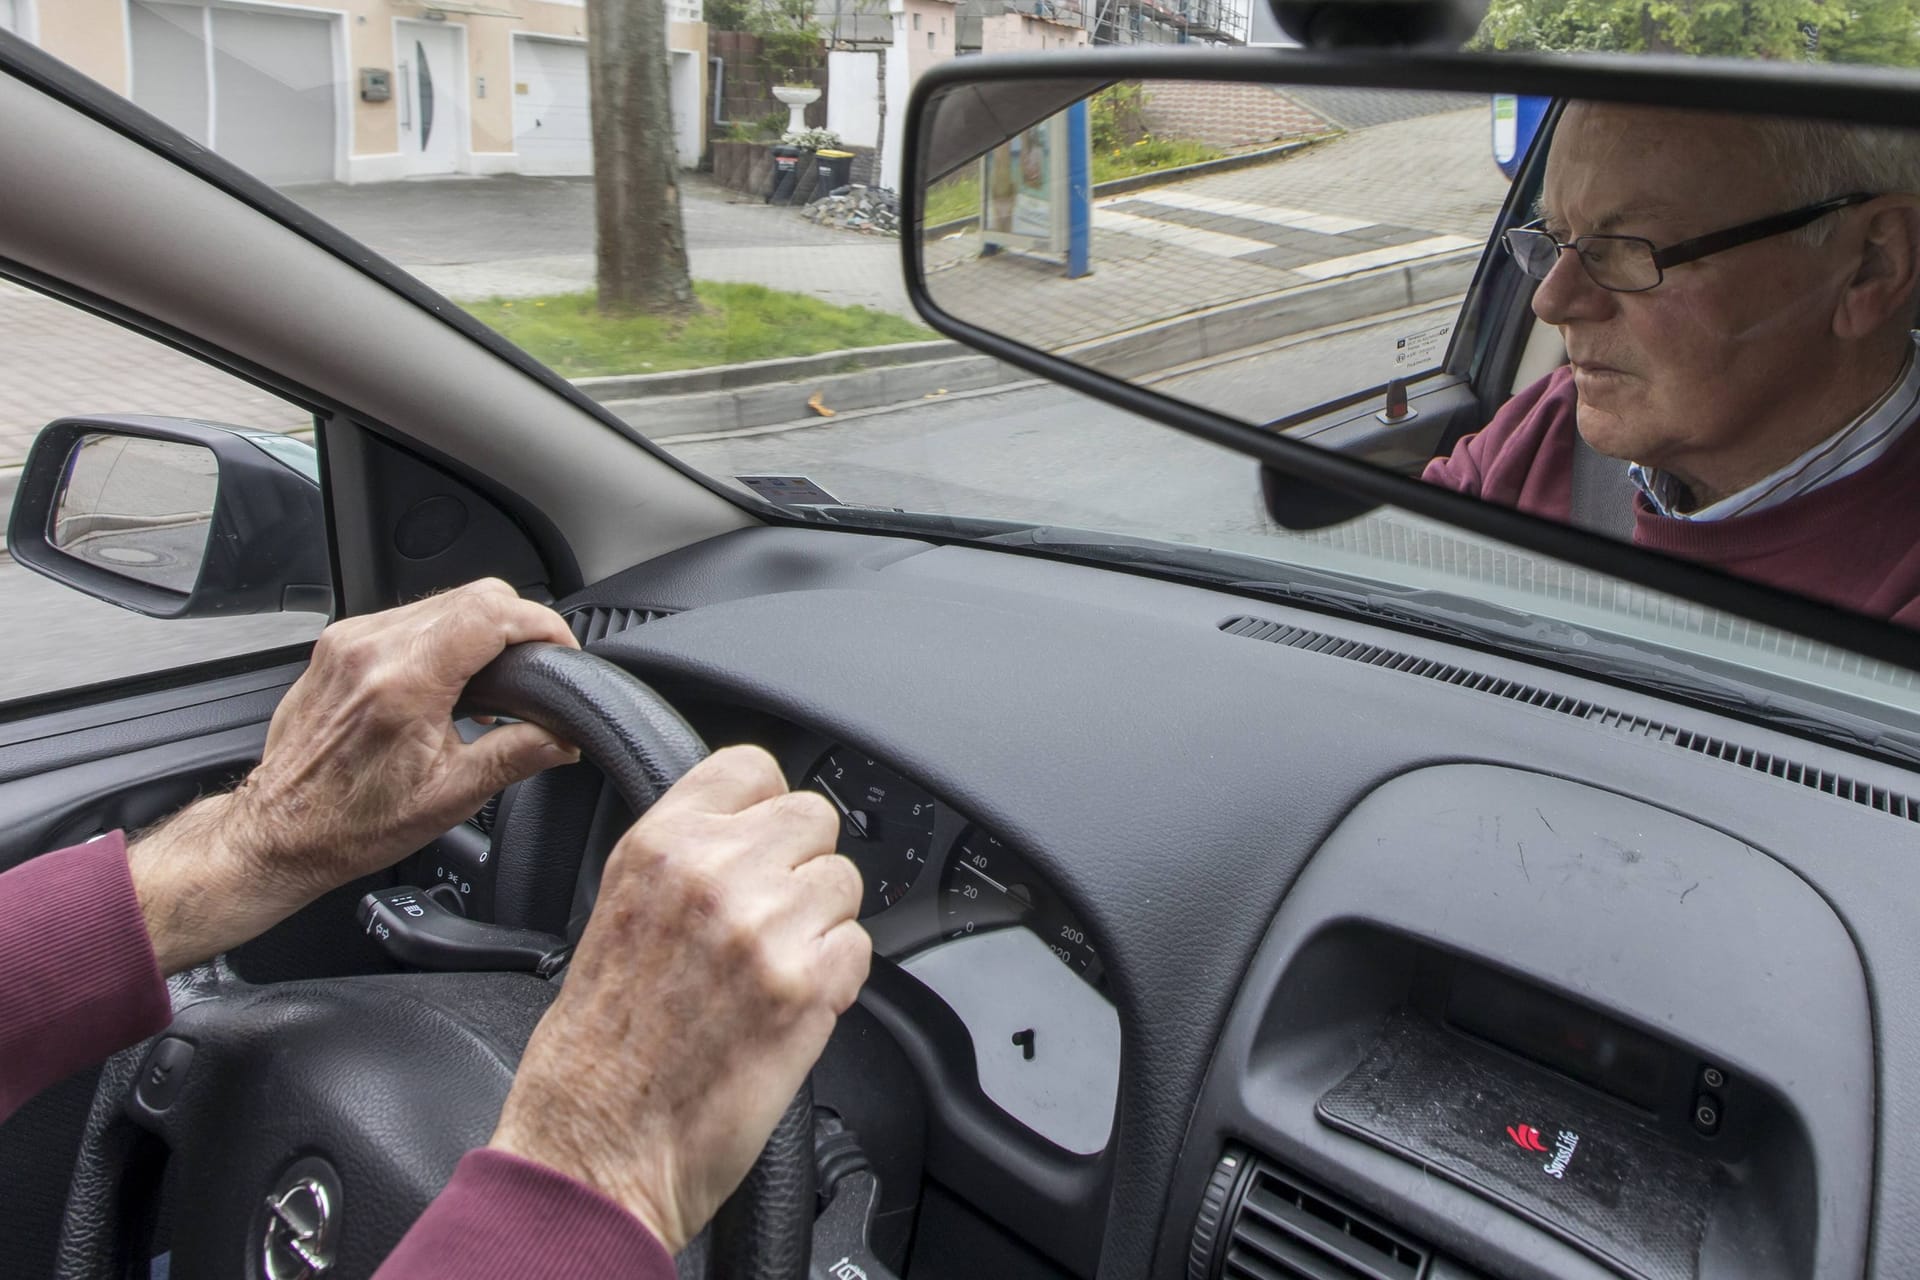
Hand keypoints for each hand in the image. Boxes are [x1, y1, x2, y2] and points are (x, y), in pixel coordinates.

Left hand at [128, 579, 580, 972]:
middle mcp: (371, 649)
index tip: (562, 649)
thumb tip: (565, 736)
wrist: (280, 831)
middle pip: (474, 595)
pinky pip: (410, 615)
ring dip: (484, 626)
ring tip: (498, 675)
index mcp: (403, 683)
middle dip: (520, 624)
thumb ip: (518, 755)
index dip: (543, 625)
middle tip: (539, 666)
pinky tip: (453, 675)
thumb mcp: (451, 796)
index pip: (492, 613)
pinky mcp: (339, 644)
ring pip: (444, 599)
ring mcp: (350, 640)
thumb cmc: (351, 822)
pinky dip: (446, 633)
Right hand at [488, 745, 869, 1253]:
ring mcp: (763, 927)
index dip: (767, 805)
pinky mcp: (805, 987)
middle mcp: (712, 873)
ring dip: (822, 924)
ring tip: (772, 969)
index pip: (752, 766)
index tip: (764, 837)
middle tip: (773, 916)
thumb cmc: (598, 1048)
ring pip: (844, 882)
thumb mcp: (615, 909)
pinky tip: (788, 1006)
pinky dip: (837, 979)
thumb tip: (747, 830)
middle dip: (803, 865)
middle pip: (815, 815)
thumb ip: (681, 858)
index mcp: (659, 845)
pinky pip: (859, 947)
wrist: (597, 1147)